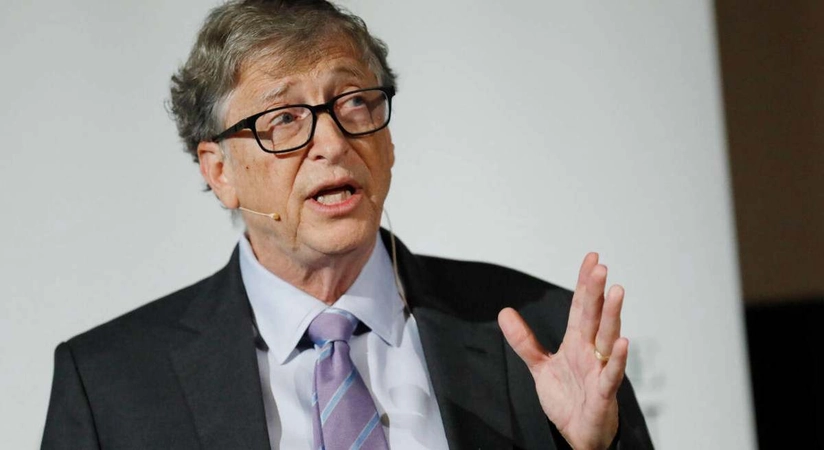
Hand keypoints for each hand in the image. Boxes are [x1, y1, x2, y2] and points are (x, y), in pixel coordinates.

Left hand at [498, 253, 626, 449]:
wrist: (578, 434)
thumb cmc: (568, 400)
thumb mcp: (540, 367)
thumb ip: (524, 341)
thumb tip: (505, 314)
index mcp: (576, 343)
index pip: (581, 307)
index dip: (584, 284)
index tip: (591, 259)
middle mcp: (591, 352)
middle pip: (594, 317)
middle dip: (596, 292)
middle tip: (600, 268)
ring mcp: (599, 370)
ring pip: (607, 338)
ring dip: (612, 315)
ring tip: (616, 292)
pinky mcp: (603, 392)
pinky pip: (612, 373)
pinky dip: (617, 358)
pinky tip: (622, 341)